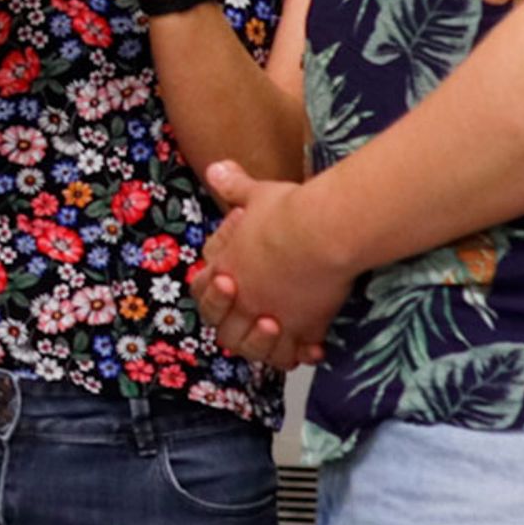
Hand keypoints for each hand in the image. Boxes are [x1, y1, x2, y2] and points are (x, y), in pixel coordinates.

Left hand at [189, 161, 352, 369]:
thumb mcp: (257, 194)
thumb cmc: (287, 211)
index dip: (211, 290)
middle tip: (257, 310)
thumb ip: (235, 187)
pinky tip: (311, 347)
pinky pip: (296, 355)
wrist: (323, 230)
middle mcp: (245, 299)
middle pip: (226, 331)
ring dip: (264, 345)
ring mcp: (274, 318)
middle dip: (236, 325)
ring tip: (279, 327)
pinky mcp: (305, 328)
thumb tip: (216, 169)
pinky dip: (300, 354)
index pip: (201, 290)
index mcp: (226, 269)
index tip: (230, 279)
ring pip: (257, 350)